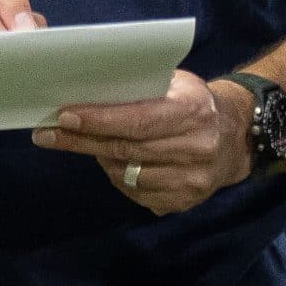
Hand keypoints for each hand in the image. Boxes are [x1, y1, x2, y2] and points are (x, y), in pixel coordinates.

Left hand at [30, 70, 250, 215]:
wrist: (236, 137)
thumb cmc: (196, 102)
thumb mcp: (178, 83)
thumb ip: (143, 88)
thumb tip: (90, 90)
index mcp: (194, 112)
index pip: (138, 120)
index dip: (99, 120)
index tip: (64, 116)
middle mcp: (196, 149)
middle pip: (126, 149)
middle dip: (82, 140)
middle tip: (48, 134)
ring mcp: (191, 181)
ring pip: (127, 175)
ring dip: (100, 159)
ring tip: (84, 143)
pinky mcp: (185, 202)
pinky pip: (137, 194)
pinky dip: (119, 177)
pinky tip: (113, 162)